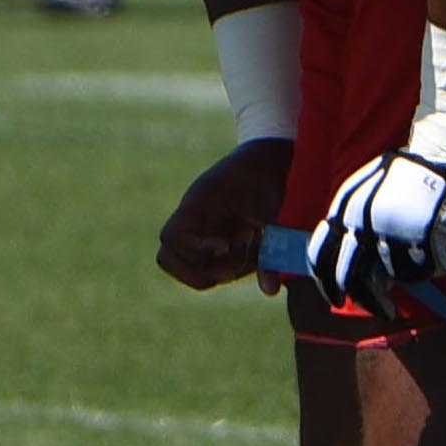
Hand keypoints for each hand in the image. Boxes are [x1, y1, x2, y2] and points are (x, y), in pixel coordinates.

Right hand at [152, 137, 293, 291]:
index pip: (170, 238)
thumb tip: (269, 291)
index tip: (225, 245)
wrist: (273, 155)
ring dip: (217, 270)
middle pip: (170, 257)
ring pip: (189, 264)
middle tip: (234, 265)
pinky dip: (230, 266)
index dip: (194, 251)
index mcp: (198, 204)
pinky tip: (253, 250)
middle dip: (201, 271)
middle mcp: (193, 218)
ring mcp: (202, 228)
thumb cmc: (271, 175)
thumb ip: (272, 251)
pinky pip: (210, 261)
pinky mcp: (216, 235)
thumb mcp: (276, 212)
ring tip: (249, 254)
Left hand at [303, 140, 445, 310]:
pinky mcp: (421, 237)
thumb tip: (352, 270)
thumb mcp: (364, 194)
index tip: (335, 297)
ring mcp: (391, 231)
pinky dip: (437, 263)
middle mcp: (362, 223)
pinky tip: (443, 244)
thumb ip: (351, 227)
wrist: (441, 152)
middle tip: (382, 308)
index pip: (320, 255)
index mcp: (343, 209)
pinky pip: (427, 268)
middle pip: (354, 278)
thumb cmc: (404, 176)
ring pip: (398, 275)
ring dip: (413, 271)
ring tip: (426, 252)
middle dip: (368, 299)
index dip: (326, 283)